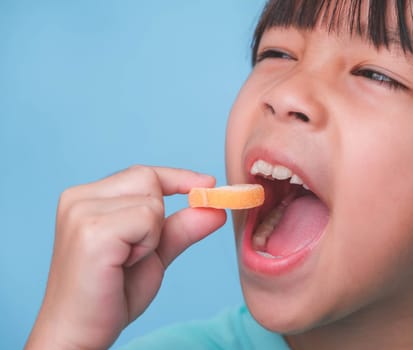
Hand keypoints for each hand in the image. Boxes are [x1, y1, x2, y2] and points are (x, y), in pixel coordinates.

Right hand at [25, 166, 226, 349]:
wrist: (80, 334)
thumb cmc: (111, 294)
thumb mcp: (153, 253)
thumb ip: (182, 228)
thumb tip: (216, 208)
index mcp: (86, 198)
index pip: (143, 173)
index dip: (178, 178)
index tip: (208, 184)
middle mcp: (79, 198)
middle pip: (148, 179)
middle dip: (157, 215)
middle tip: (136, 252)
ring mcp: (82, 213)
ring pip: (152, 202)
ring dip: (152, 235)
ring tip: (125, 261)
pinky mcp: (92, 233)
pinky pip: (148, 220)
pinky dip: (148, 244)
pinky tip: (123, 265)